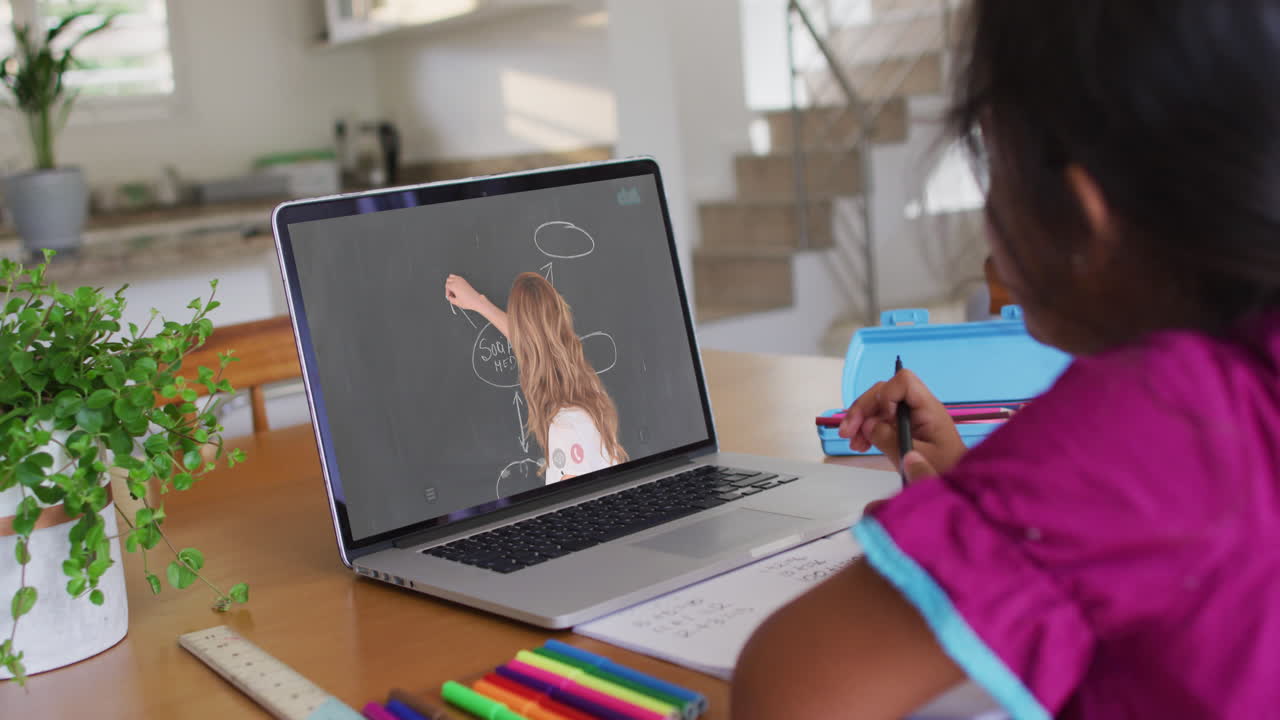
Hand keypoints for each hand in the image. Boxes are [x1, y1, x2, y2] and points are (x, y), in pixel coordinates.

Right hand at [444, 274, 485, 311]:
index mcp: (454, 286)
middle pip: (448, 280)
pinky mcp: (465, 281)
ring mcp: (462, 280)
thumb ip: (450, 299)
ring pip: (452, 276)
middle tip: (451, 293)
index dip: (447, 291)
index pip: (446, 285)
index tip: (450, 296)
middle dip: (448, 286)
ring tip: (453, 289)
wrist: (476, 300)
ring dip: (451, 282)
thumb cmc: (468, 301)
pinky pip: (458, 277)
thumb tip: (449, 297)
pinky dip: (456, 280)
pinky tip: (457, 287)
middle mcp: (457, 281)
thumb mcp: (456, 302)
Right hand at [837, 369, 965, 478]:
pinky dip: (867, 430)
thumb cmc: (945, 470)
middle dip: (862, 409)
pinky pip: (881, 420)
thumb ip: (890, 440)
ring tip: (853, 444)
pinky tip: (861, 445)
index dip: (886, 395)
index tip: (880, 419)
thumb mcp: (915, 458)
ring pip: (878, 406)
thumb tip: (868, 425)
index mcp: (928, 409)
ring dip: (860, 421)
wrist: (960, 487)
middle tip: (847, 433)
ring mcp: (910, 417)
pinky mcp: (904, 427)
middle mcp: (918, 407)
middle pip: (884, 392)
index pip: (904, 382)